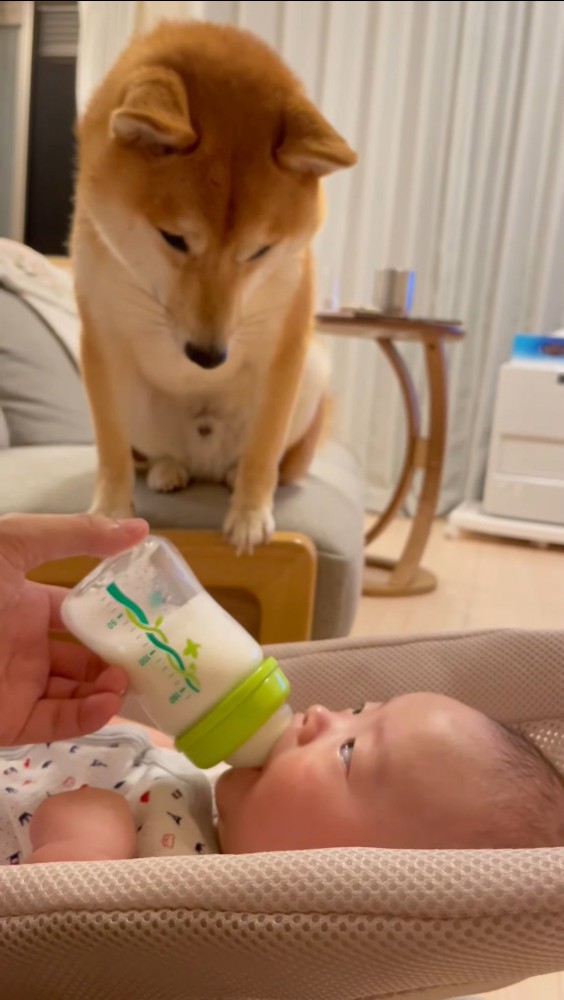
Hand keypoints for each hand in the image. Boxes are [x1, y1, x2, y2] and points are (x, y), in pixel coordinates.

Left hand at [0, 513, 147, 745]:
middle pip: (82, 656)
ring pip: (75, 693)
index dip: (111, 614)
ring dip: (107, 688)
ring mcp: (15, 684)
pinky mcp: (7, 721)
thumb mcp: (15, 542)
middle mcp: (22, 644)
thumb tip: (141, 527)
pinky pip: (55, 724)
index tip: (149, 615)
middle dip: (117, 656)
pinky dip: (86, 717)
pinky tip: (109, 703)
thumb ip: (77, 534)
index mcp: (22, 601)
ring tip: (129, 680)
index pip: (77, 611)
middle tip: (152, 655)